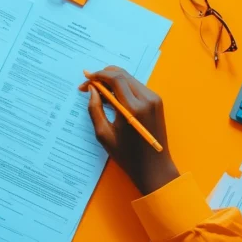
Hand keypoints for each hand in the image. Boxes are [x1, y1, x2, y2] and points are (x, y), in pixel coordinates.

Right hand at [80, 66, 178, 194]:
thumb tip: (91, 89)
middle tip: (88, 85)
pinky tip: (112, 97)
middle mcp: (147, 99)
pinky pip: (136, 87)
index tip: (85, 78)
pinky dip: (122, 87)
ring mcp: (154, 99)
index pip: (115, 79)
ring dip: (112, 80)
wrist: (154, 167)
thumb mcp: (104, 134)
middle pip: (122, 75)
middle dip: (103, 75)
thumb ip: (95, 109)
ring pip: (129, 79)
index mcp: (133, 108)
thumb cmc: (127, 156)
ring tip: (99, 93)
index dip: (98, 75)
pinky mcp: (157, 102)